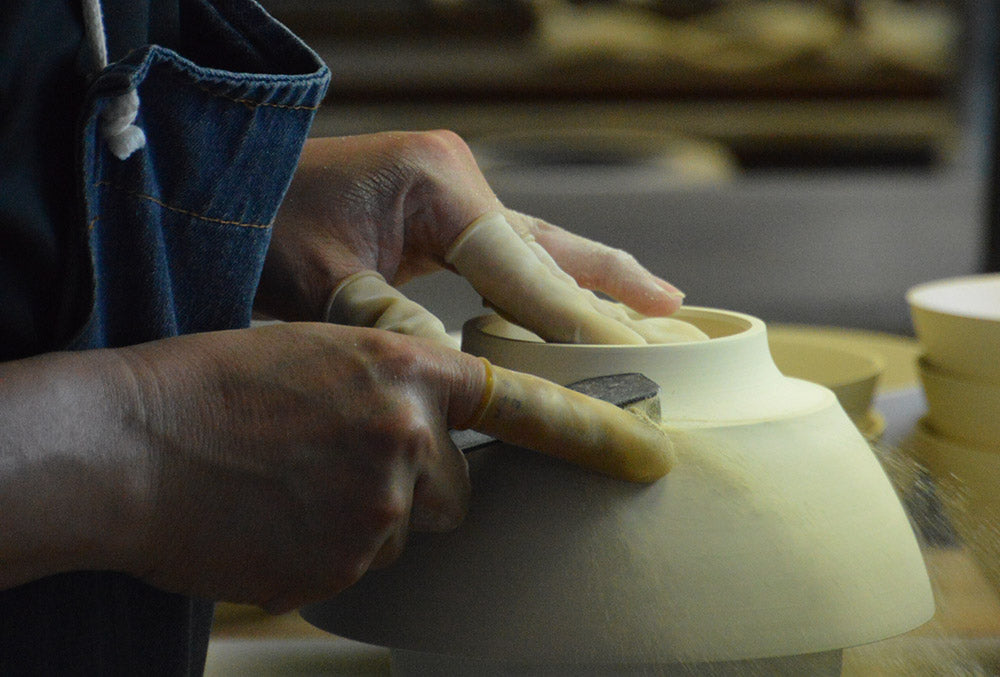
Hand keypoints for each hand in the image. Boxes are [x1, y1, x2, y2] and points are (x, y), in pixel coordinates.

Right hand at [0, 322, 670, 605]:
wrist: (132, 444)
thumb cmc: (218, 386)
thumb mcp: (324, 353)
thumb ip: (397, 390)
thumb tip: (437, 438)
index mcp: (406, 367)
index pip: (526, 405)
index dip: (597, 433)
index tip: (651, 455)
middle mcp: (408, 436)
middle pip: (460, 489)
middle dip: (424, 483)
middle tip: (342, 460)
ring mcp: (379, 506)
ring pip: (412, 526)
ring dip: (372, 514)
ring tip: (299, 485)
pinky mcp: (345, 565)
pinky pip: (366, 563)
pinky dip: (335, 547)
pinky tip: (282, 517)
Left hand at [254, 131, 690, 344]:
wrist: (220, 189)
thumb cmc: (259, 226)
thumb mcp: (321, 283)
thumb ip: (392, 325)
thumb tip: (456, 371)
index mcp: (437, 185)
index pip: (524, 267)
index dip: (575, 321)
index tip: (629, 360)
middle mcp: (456, 181)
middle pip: (551, 246)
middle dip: (611, 287)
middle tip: (677, 319)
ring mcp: (449, 192)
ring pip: (539, 246)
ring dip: (592, 278)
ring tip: (658, 304)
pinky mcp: (436, 212)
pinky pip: (508, 252)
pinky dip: (544, 280)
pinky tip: (570, 301)